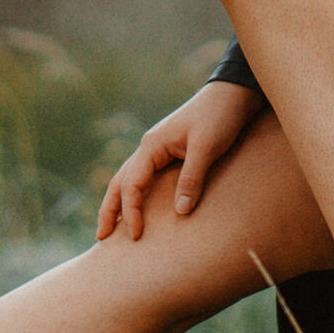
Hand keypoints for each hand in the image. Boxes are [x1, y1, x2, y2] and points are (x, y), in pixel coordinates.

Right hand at [96, 80, 263, 241]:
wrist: (233, 95)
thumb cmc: (219, 117)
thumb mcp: (206, 148)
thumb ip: (192, 179)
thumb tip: (180, 212)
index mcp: (151, 146)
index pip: (131, 184)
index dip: (131, 212)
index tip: (136, 235)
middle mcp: (149, 148)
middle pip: (120, 182)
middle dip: (109, 210)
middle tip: (101, 237)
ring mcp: (158, 149)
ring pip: (130, 179)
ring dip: (119, 202)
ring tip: (112, 227)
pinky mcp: (170, 152)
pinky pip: (146, 177)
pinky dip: (137, 194)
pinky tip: (139, 207)